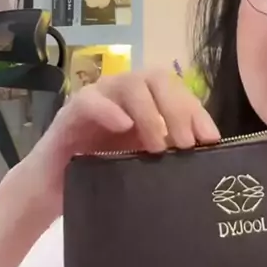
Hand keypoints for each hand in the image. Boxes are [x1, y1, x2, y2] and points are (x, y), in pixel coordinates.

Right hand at [29, 68, 219, 213]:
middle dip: (177, 108)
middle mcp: (125, 91)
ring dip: (149, 112)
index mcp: (147, 100)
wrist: (56, 187)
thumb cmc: (104, 171)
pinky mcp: (72, 111)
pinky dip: (110, 111)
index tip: (211, 138)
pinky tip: (124, 126)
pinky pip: (91, 100)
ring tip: (157, 147)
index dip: (196, 111)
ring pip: (130, 84)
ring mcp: (99, 97)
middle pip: (158, 79)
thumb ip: (171, 152)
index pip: (177, 91)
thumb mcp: (144, 161)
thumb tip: (209, 155)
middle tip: (186, 144)